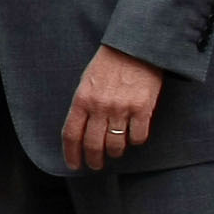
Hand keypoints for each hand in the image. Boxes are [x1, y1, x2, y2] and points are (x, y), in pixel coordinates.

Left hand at [62, 45, 162, 171]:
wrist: (135, 48)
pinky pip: (138, 137)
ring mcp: (121, 109)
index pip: (71, 134)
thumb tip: (82, 129)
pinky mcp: (142, 109)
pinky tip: (133, 138)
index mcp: (81, 100)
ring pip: (115, 144)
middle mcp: (99, 107)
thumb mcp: (86, 82)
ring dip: (114, 153)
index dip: (71, 153)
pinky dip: (135, 141)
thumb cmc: (108, 64)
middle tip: (95, 165)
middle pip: (92, 144)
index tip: (74, 164)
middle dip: (93, 160)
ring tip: (114, 153)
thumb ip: (83, 105)